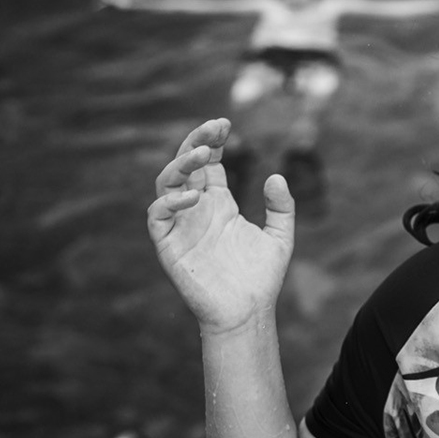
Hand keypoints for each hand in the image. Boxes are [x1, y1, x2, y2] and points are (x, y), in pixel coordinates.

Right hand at [147, 118, 295, 332]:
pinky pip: (158, 215)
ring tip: (202, 153)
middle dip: (195, 142)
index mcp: (219, 204)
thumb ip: (280, 206)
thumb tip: (275, 175)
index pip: (209, 164)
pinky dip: (170, 201)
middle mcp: (197, 209)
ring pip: (167, 183)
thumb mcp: (280, 236)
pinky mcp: (168, 245)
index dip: (212, 141)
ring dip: (181, 164)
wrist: (247, 313)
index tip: (225, 124)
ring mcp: (181, 225)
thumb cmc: (261, 278)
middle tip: (213, 128)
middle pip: (185, 165)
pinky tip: (195, 196)